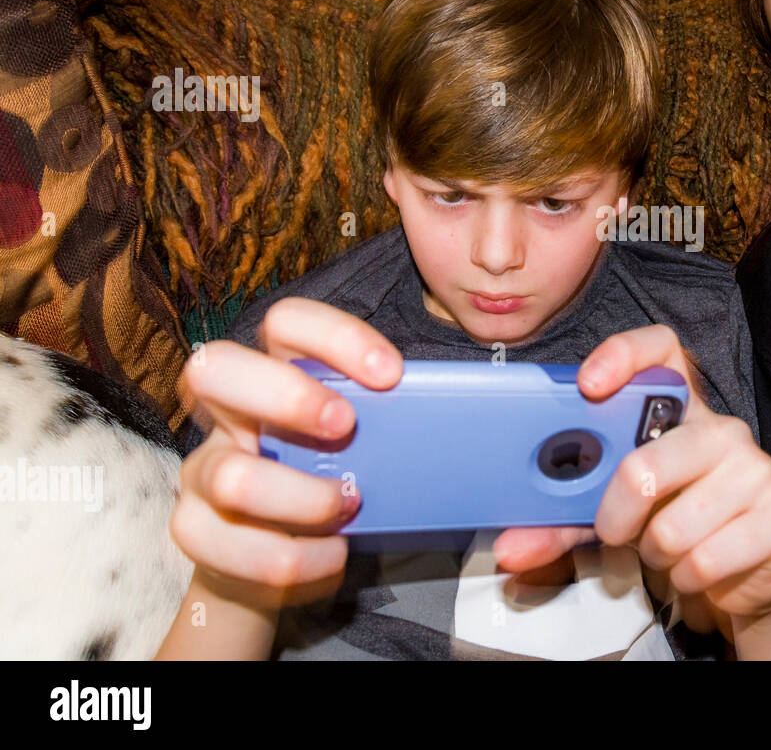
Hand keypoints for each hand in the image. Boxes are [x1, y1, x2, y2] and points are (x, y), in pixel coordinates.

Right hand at [170, 297, 402, 610]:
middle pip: (216, 368)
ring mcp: (204, 469)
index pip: (286, 322)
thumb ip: (387, 418)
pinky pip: (227, 543)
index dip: (335, 337)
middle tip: (346, 426)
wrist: (280, 559)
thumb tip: (466, 411)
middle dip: (288, 396)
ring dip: (301, 497)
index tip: (391, 374)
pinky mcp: (194, 528)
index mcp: (274, 370)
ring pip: (229, 475)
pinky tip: (331, 554)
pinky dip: (293, 558)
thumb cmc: (335, 478)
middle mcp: (227, 411)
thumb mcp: (363, 439)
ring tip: (347, 506)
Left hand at [494, 324, 770, 632]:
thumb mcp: (612, 514)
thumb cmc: (673, 521)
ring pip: (673, 524)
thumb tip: (510, 549)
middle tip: (613, 528)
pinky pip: (705, 558)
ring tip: (667, 546)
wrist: (744, 572)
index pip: (662, 350)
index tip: (589, 385)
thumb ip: (560, 523)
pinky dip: (687, 576)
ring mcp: (757, 471)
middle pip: (648, 461)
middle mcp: (722, 430)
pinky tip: (696, 566)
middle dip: (616, 511)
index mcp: (681, 410)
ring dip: (655, 552)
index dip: (623, 356)